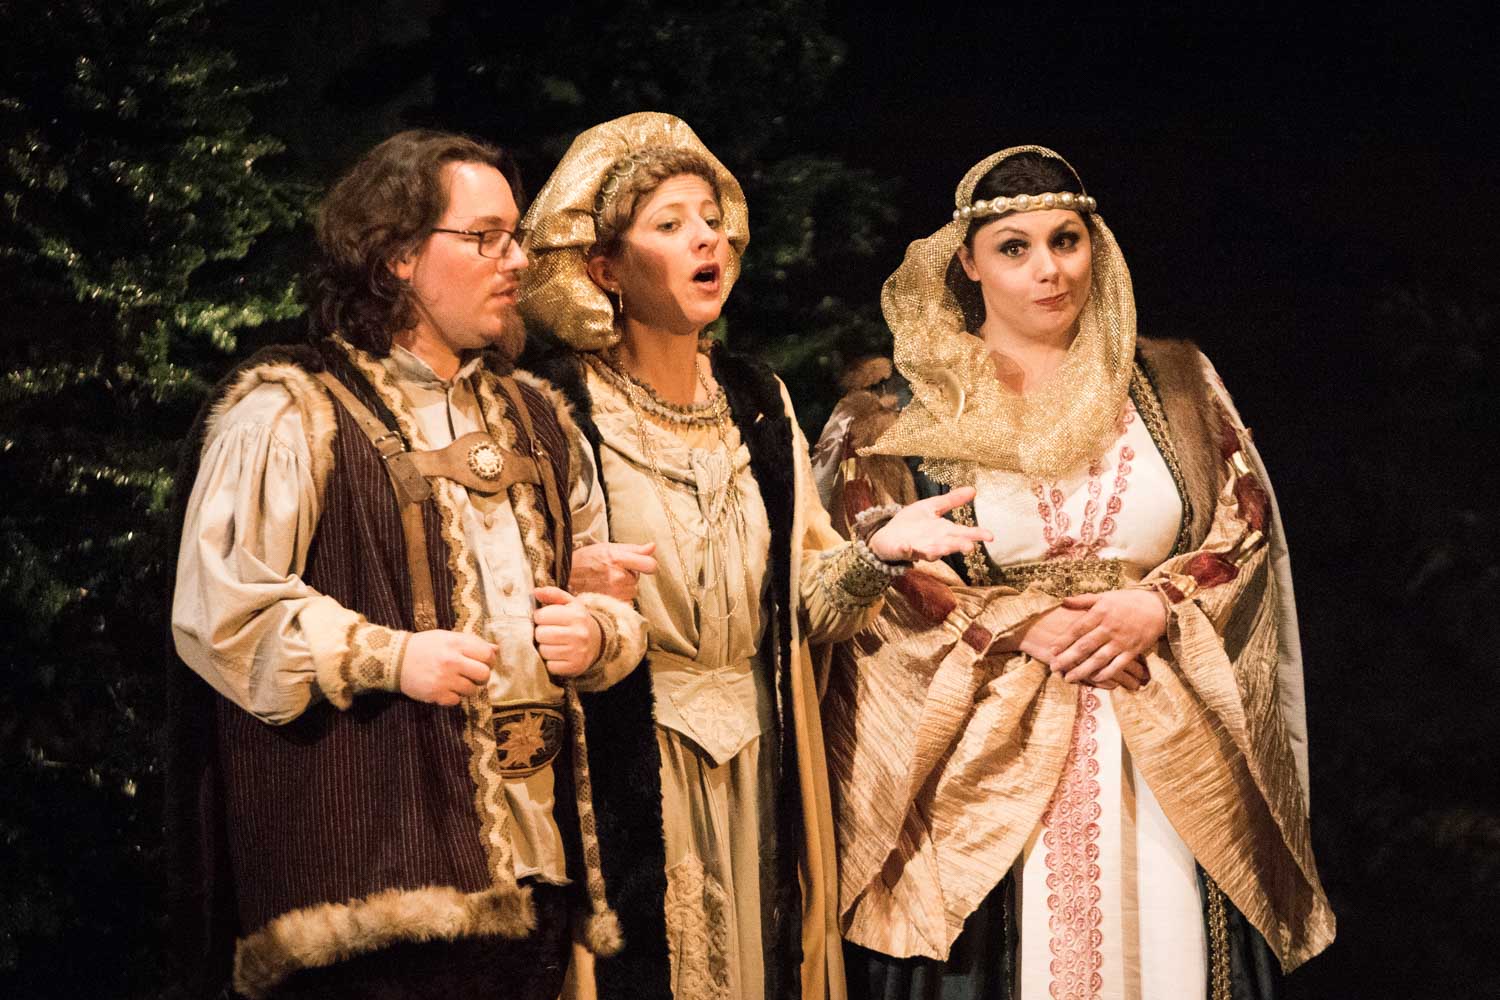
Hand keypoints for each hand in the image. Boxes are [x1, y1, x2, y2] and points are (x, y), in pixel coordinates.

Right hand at [401, 630, 495, 705]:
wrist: (395, 659)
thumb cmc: (425, 646)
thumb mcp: (448, 637)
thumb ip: (472, 642)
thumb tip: (496, 650)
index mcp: (457, 644)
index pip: (487, 655)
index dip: (489, 661)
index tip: (483, 663)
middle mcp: (452, 661)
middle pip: (484, 675)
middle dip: (482, 677)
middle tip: (473, 675)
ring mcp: (444, 679)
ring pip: (472, 690)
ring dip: (467, 688)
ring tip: (456, 682)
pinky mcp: (436, 694)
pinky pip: (456, 701)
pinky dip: (453, 697)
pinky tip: (445, 689)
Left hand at [533, 586, 602, 678]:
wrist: (597, 642)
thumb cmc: (577, 621)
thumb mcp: (569, 603)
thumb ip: (553, 594)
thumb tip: (535, 592)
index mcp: (576, 615)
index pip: (541, 616)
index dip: (539, 617)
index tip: (545, 619)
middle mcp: (579, 634)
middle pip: (541, 634)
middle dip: (540, 633)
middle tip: (548, 632)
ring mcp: (577, 652)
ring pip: (543, 651)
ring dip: (544, 647)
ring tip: (553, 643)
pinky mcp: (574, 667)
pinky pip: (550, 666)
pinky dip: (550, 661)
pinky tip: (557, 655)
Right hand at [569, 541, 657, 601]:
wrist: (564, 576)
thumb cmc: (586, 560)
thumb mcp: (608, 548)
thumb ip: (634, 549)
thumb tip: (652, 547)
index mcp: (619, 559)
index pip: (650, 565)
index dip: (648, 565)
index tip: (642, 565)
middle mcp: (618, 577)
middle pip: (637, 580)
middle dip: (628, 576)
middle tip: (610, 573)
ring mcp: (614, 593)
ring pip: (631, 592)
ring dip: (623, 589)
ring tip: (605, 583)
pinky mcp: (609, 605)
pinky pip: (625, 603)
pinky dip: (618, 600)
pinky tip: (605, 593)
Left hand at [867, 486, 993, 562]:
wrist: (888, 535)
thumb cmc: (912, 523)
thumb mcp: (932, 507)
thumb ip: (951, 500)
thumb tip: (973, 489)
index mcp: (943, 531)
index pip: (963, 533)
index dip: (976, 535)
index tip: (991, 536)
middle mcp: (935, 542)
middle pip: (950, 544)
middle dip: (958, 546)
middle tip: (970, 547)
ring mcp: (919, 547)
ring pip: (932, 551)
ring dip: (937, 550)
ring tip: (944, 548)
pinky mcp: (903, 550)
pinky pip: (906, 551)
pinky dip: (907, 550)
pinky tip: (907, 547)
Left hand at [1048, 589, 1166, 687]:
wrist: (1158, 607)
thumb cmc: (1128, 601)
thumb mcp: (1105, 596)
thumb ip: (1083, 600)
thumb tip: (1062, 601)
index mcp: (1100, 613)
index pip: (1078, 628)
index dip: (1063, 640)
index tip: (1051, 650)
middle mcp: (1110, 628)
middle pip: (1085, 646)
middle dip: (1068, 658)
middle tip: (1054, 668)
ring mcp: (1122, 641)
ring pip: (1099, 658)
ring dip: (1083, 670)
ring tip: (1068, 678)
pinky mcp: (1133, 651)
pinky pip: (1117, 665)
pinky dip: (1106, 673)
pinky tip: (1094, 679)